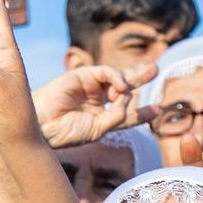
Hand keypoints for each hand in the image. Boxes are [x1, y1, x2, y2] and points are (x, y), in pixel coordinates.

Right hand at [33, 63, 157, 146]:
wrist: (43, 125)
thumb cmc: (67, 133)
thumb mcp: (99, 129)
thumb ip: (117, 116)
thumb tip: (128, 96)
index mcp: (103, 119)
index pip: (128, 114)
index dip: (143, 112)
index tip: (158, 109)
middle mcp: (99, 102)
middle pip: (125, 88)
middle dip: (141, 78)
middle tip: (155, 69)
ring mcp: (91, 88)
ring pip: (118, 78)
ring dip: (126, 83)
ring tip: (123, 93)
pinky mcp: (83, 75)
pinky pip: (107, 72)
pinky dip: (117, 77)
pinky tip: (119, 87)